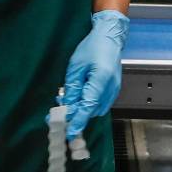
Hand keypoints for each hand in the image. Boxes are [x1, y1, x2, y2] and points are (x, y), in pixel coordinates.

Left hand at [63, 10, 129, 138]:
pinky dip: (88, 104)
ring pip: (95, 109)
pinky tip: (78, 97)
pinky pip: (99, 103)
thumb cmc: (92, 48)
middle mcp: (110, 88)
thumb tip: (67, 105)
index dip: (78, 121)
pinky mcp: (113, 90)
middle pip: (91, 110)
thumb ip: (72, 87)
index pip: (88, 106)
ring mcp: (114, 90)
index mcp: (101, 80)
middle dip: (75, 114)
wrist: (109, 38)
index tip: (70, 132)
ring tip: (66, 101)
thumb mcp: (76, 66)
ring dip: (81, 109)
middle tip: (58, 114)